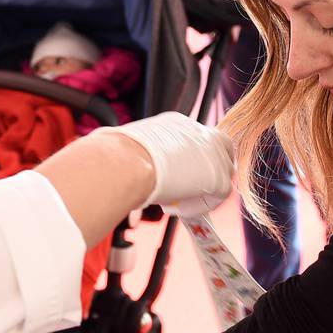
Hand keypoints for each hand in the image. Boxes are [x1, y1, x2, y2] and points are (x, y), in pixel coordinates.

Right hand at [103, 112, 234, 214]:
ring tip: (180, 201)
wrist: (125, 163)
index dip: (191, 160)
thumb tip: (110, 150)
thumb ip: (135, 149)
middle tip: (186, 190)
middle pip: (219, 152)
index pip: (195, 140)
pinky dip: (202, 205)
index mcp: (176, 123)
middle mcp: (198, 132)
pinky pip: (218, 197)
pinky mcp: (217, 176)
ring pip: (221, 174)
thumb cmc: (116, 155)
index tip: (179, 175)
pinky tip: (182, 208)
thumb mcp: (128, 143)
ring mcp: (212, 154)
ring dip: (204, 190)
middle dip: (207, 172)